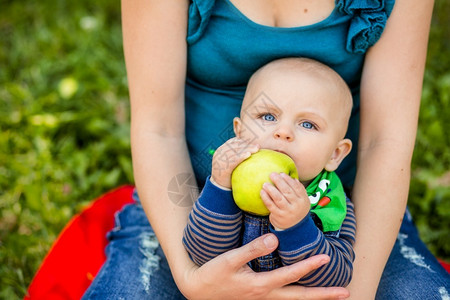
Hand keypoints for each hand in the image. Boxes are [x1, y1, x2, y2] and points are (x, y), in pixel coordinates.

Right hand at [180, 234, 349, 299]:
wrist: (198, 292)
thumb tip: (275, 239)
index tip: (325, 258)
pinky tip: (305, 294)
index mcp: (260, 285)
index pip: (290, 275)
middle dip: (323, 295)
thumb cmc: (213, 275)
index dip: (308, 266)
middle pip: (300, 298)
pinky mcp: (259, 299)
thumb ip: (252, 249)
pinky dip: (299, 297)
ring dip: (314, 298)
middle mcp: (266, 297)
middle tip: (346, 292)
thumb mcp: (229, 260)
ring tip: (333, 295)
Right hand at [211, 138, 258, 188]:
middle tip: (257, 146)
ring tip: (255, 150)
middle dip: (247, 145)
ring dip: (246, 149)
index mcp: (221, 150)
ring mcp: (219, 160)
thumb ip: (237, 155)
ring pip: (234, 152)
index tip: (253, 143)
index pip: (233, 142)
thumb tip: (251, 149)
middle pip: (235, 146)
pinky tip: (248, 155)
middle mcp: (219, 153)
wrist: (219, 187)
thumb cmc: (228, 174)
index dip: (244, 141)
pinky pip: (233, 161)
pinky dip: (241, 156)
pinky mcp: (222, 168)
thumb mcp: (230, 162)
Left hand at [261, 172, 309, 229]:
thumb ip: (298, 189)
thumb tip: (292, 177)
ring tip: (265, 184)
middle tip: (272, 174)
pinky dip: (266, 198)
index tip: (281, 173)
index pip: (296, 187)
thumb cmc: (296, 209)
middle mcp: (296, 206)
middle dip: (279, 182)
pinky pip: (271, 205)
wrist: (295, 227)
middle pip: (287, 192)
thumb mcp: (302, 200)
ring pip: (278, 198)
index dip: (288, 180)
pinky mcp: (278, 216)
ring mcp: (287, 212)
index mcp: (303, 200)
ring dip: (271, 190)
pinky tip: (262, 192)